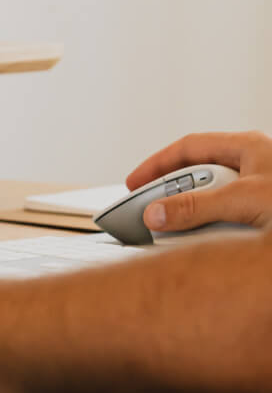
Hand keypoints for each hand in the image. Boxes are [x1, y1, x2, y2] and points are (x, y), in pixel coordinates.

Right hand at [127, 131, 271, 233]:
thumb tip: (157, 213)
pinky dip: (215, 233)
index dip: (157, 164)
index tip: (135, 184)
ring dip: (198, 218)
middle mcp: (254, 166)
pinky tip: (213, 244)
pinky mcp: (263, 215)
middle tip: (154, 213)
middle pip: (199, 176)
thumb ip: (198, 207)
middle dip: (175, 195)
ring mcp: (261, 192)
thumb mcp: (246, 199)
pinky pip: (230, 222)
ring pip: (215, 202)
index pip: (189, 148)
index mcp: (248, 148)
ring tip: (187, 233)